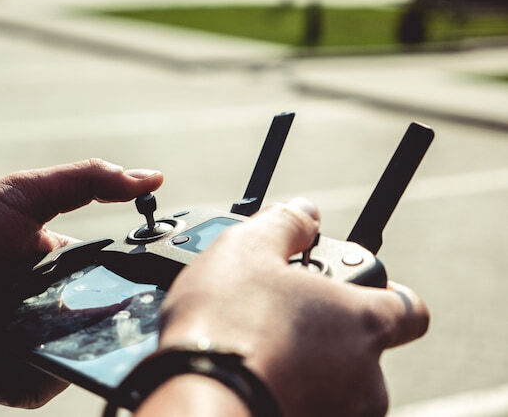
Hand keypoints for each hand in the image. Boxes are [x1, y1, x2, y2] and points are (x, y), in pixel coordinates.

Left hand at [0, 158, 162, 407]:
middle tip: (139, 306)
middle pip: (101, 314)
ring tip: (82, 326)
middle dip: (120, 312)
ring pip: (84, 350)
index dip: (132, 268)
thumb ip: (87, 179)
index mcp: (56, 264)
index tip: (159, 265)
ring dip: (94, 342)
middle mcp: (49, 305)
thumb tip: (152, 177)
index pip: (107, 269)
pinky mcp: (16, 378)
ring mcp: (35, 343)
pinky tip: (47, 349)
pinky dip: (58, 370)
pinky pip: (53, 380)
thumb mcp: (25, 192)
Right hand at [151, 198, 428, 416]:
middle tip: (282, 316)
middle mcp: (366, 377)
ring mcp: (341, 414)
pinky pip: (310, 406)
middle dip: (328, 332)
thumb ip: (285, 225)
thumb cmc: (226, 325)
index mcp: (363, 322)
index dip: (383, 294)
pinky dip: (289, 392)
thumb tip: (305, 212)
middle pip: (363, 348)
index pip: (410, 309)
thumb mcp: (247, 249)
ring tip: (258, 349)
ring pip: (335, 383)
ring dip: (308, 366)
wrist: (196, 400)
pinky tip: (252, 377)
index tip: (348, 288)